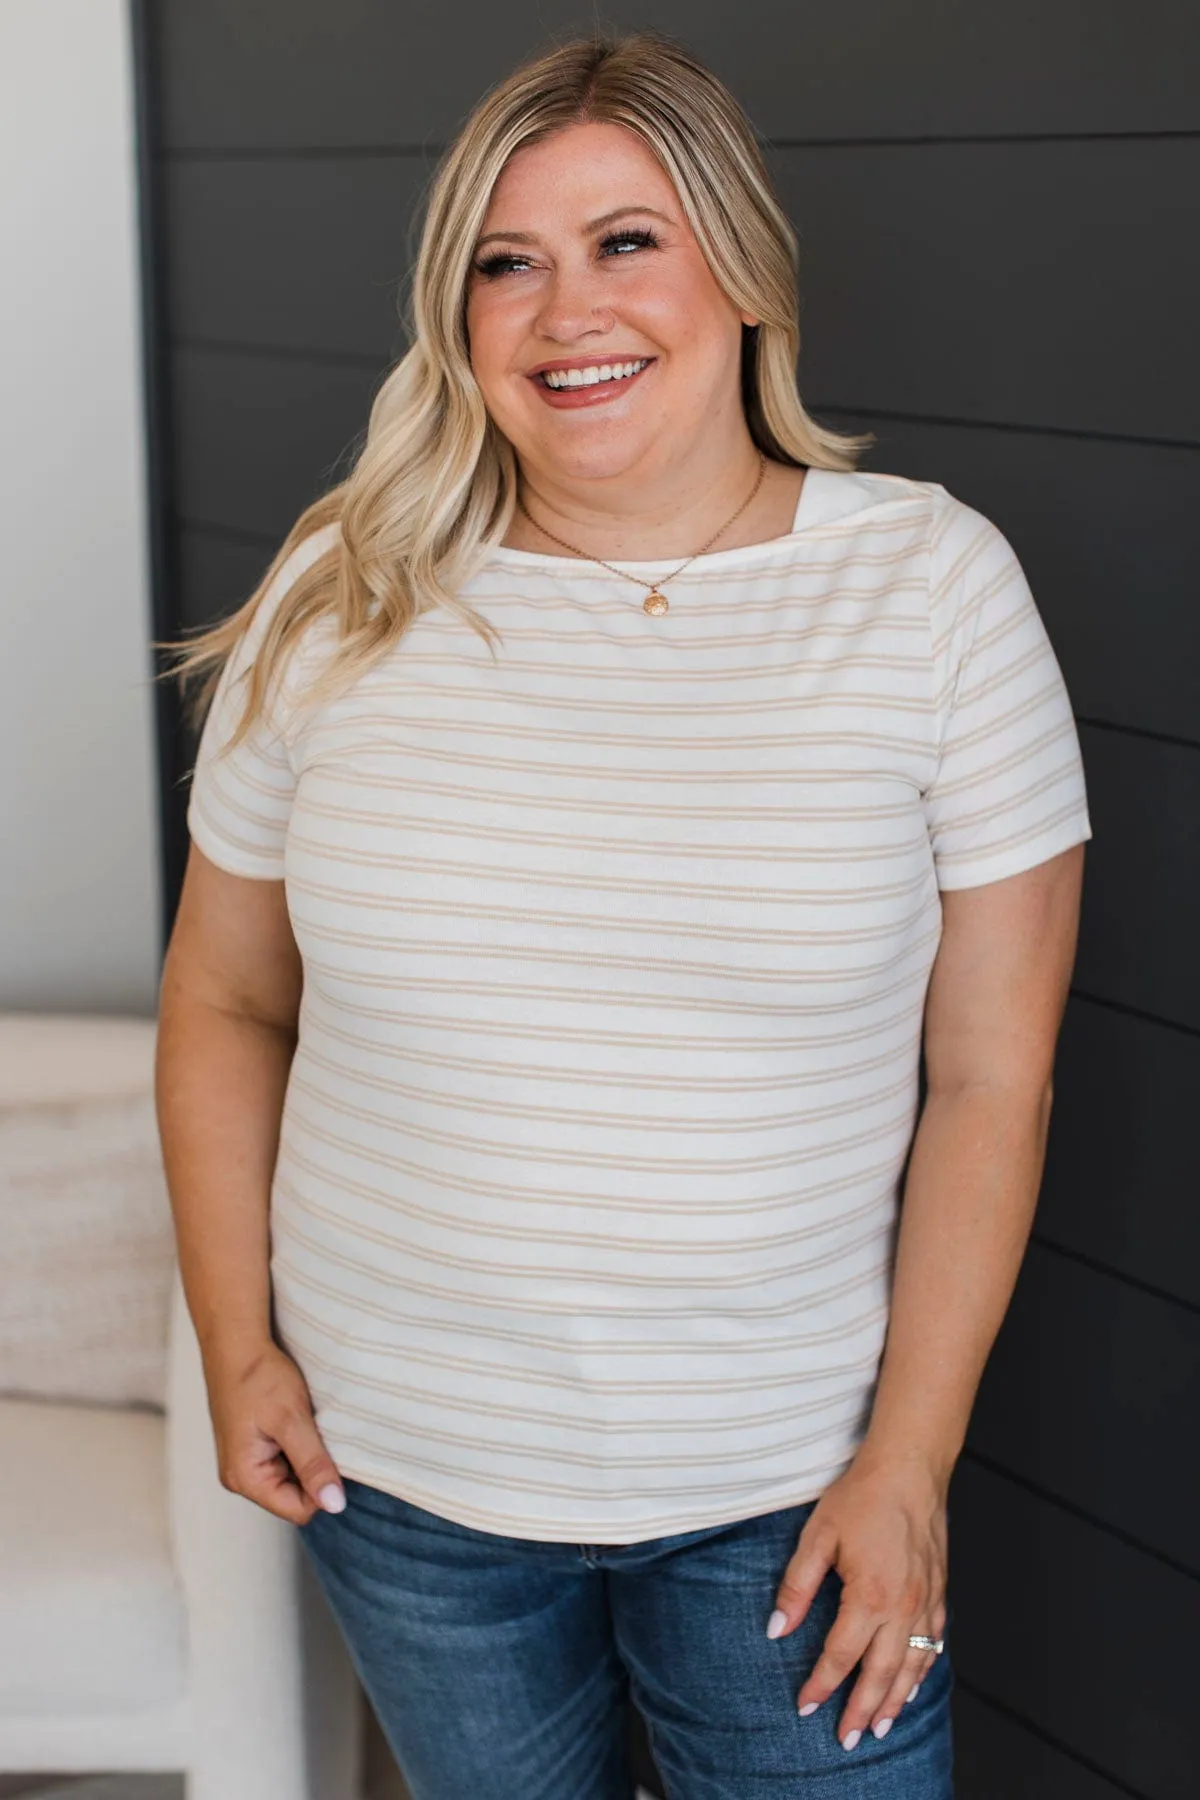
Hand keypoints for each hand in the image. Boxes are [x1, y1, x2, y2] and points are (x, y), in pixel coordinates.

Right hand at [204, 1337, 346, 1524]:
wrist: (235, 1342)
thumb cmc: (259, 1377)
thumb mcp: (292, 1420)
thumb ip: (313, 1464)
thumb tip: (335, 1506)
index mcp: (245, 1478)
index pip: (299, 1510)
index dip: (324, 1488)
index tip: (334, 1453)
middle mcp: (240, 1478)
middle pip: (295, 1496)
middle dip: (314, 1470)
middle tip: (317, 1432)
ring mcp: (244, 1462)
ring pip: (292, 1477)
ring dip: (307, 1455)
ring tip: (306, 1424)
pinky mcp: (251, 1447)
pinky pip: (284, 1460)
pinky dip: (298, 1444)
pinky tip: (298, 1420)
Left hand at [767, 1447, 948, 1748]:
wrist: (910, 1468)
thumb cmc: (862, 1496)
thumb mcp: (817, 1536)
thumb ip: (797, 1586)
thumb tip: (777, 1628)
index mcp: (871, 1595)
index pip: (841, 1656)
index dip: (821, 1684)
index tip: (805, 1706)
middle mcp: (904, 1606)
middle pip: (881, 1674)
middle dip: (862, 1710)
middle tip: (847, 1739)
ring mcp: (927, 1601)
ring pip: (912, 1666)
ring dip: (895, 1700)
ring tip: (881, 1727)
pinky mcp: (939, 1592)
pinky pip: (934, 1643)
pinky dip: (923, 1670)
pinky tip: (913, 1684)